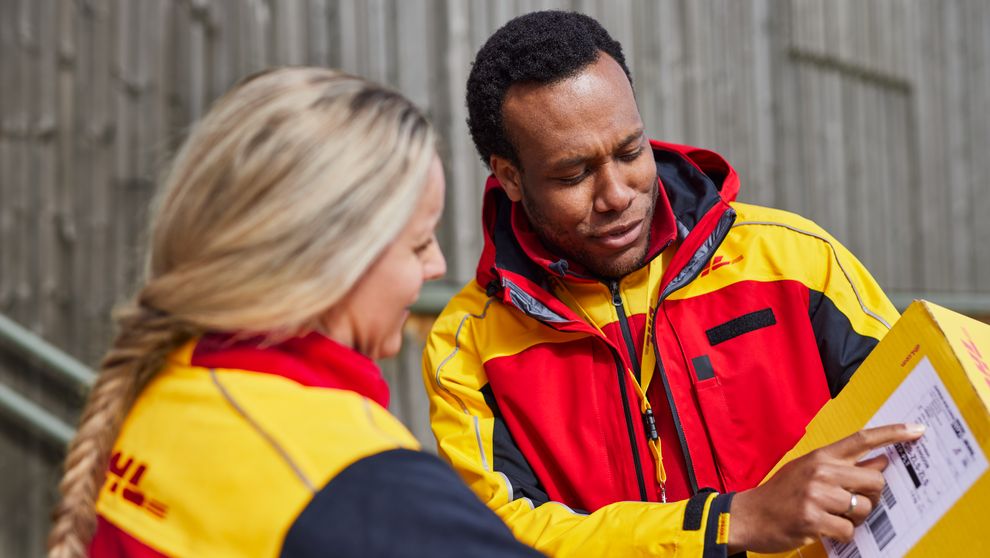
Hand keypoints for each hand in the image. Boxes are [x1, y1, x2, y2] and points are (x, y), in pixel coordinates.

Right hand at [727, 423, 925, 553]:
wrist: (747, 515)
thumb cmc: (780, 494)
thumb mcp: (808, 470)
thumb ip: (842, 466)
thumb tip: (880, 460)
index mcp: (820, 456)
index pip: (862, 439)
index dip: (893, 433)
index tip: (916, 430)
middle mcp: (820, 471)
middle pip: (874, 479)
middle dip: (871, 495)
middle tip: (853, 502)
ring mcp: (816, 494)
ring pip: (864, 508)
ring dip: (854, 518)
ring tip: (832, 517)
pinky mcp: (812, 518)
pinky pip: (848, 529)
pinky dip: (840, 533)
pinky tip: (823, 528)